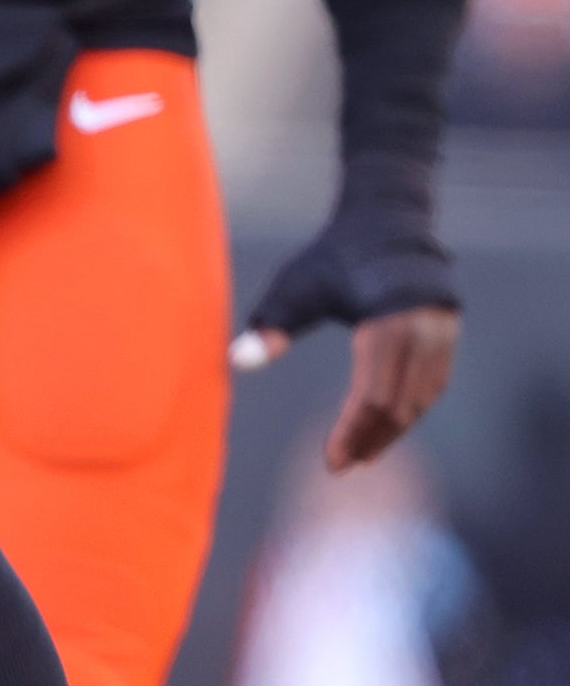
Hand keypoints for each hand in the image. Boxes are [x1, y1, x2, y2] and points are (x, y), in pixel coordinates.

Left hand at [233, 192, 462, 470]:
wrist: (387, 221)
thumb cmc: (336, 254)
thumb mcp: (299, 284)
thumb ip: (272, 323)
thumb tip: (237, 361)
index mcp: (388, 324)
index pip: (372, 395)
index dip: (352, 432)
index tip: (333, 461)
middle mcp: (423, 334)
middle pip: (399, 405)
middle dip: (370, 439)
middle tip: (343, 464)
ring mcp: (442, 336)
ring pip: (419, 400)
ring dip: (392, 431)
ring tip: (362, 453)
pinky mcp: (449, 337)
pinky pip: (430, 386)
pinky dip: (408, 410)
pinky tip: (386, 425)